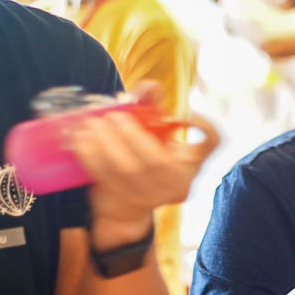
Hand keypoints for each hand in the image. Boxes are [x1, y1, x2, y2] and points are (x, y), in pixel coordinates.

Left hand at [72, 83, 220, 250]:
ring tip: (92, 124)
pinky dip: (91, 155)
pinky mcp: (125, 202)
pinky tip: (82, 139)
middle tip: (112, 116)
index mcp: (191, 162)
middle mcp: (178, 183)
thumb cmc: (145, 159)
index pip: (212, 143)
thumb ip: (152, 107)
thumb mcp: (155, 135)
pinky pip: (106, 176)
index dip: (203, 126)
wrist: (127, 207)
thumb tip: (148, 87)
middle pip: (158, 160)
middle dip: (131, 135)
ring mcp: (152, 197)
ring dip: (105, 143)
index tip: (180, 115)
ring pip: (128, 170)